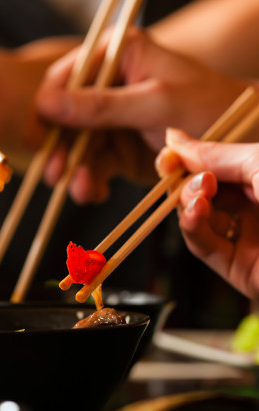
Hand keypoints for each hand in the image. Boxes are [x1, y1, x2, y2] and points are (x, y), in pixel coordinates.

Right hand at [36, 28, 248, 203]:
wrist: (234, 141)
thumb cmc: (206, 107)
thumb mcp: (154, 103)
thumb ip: (100, 106)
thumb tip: (46, 105)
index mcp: (116, 58)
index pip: (65, 78)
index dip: (47, 109)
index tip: (38, 138)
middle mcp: (108, 87)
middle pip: (66, 118)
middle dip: (61, 149)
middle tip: (54, 175)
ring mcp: (110, 120)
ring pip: (78, 147)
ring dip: (76, 171)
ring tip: (81, 190)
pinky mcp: (116, 148)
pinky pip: (94, 165)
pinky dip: (92, 181)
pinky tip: (96, 192)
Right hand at [156, 128, 258, 299]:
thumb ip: (216, 154)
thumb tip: (173, 138)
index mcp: (258, 177)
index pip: (210, 166)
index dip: (185, 159)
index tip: (167, 153)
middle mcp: (249, 204)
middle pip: (197, 191)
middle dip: (183, 179)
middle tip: (175, 170)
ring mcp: (242, 235)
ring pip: (194, 216)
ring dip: (187, 201)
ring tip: (200, 193)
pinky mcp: (235, 265)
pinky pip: (200, 244)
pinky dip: (191, 225)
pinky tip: (196, 210)